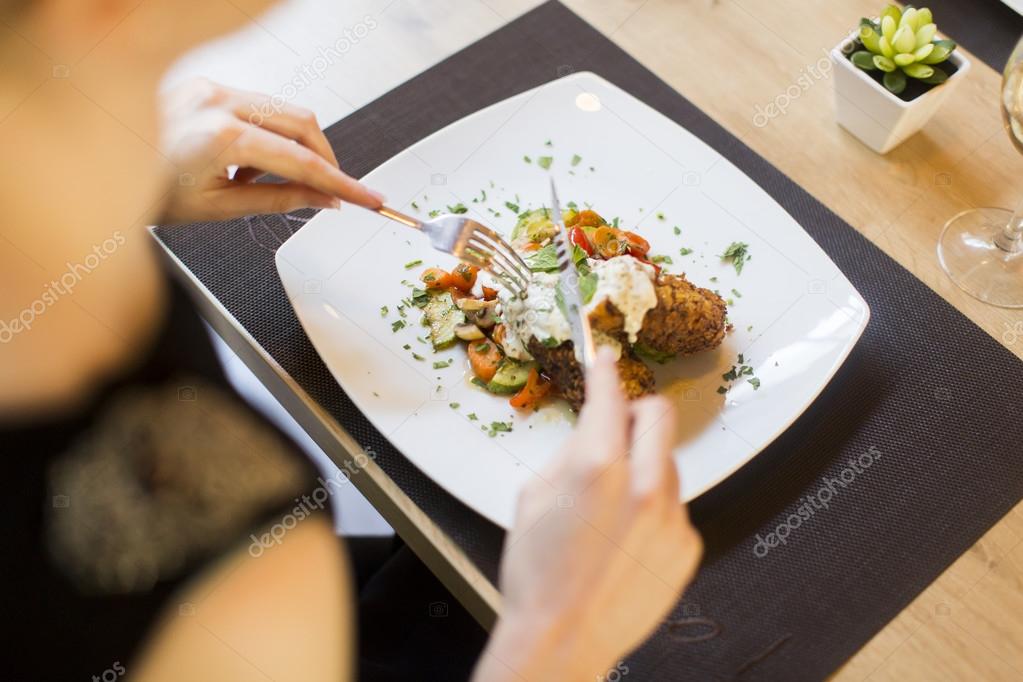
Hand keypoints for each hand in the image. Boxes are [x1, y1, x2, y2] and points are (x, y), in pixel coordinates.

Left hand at [157, 78, 382, 222]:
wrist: (95, 170)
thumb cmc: (144, 193)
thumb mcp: (218, 209)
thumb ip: (278, 201)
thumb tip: (321, 200)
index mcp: (220, 138)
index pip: (302, 162)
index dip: (341, 183)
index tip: (367, 198)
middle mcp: (217, 102)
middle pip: (303, 123)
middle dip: (325, 159)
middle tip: (331, 192)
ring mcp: (211, 88)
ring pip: (286, 110)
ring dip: (296, 147)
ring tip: (266, 181)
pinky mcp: (206, 85)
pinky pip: (260, 105)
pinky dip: (270, 135)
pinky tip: (247, 163)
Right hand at [475, 348, 702, 680]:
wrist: (562, 638)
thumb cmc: (537, 575)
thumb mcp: (533, 497)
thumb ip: (569, 453)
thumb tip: (591, 427)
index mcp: (597, 466)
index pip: (610, 395)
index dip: (605, 370)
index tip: (606, 360)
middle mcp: (644, 485)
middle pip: (658, 414)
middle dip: (636, 411)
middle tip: (615, 427)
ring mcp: (671, 516)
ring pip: (667, 463)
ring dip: (644, 467)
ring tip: (611, 507)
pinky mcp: (686, 545)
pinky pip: (675, 506)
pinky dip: (654, 509)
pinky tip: (625, 538)